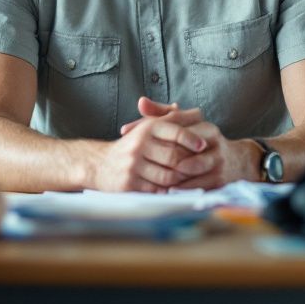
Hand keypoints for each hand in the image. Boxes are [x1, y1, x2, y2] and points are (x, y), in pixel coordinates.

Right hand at [91, 108, 209, 191]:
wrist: (100, 164)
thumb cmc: (132, 146)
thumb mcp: (147, 127)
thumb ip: (172, 119)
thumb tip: (198, 112)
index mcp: (146, 128)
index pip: (175, 131)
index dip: (193, 139)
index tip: (204, 146)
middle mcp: (139, 144)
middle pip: (175, 156)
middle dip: (189, 163)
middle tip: (200, 167)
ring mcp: (133, 165)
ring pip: (168, 176)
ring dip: (181, 180)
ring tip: (188, 179)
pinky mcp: (130, 184)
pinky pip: (157, 190)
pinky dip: (168, 191)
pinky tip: (174, 189)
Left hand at [119, 97, 256, 189]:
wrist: (238, 163)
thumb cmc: (202, 143)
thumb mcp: (186, 126)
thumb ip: (162, 114)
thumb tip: (140, 102)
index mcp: (204, 125)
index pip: (174, 125)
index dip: (150, 132)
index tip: (130, 138)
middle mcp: (213, 140)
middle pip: (180, 146)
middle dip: (158, 155)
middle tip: (136, 161)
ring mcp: (218, 160)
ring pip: (190, 167)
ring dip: (169, 174)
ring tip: (148, 178)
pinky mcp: (221, 179)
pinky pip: (197, 185)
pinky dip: (180, 189)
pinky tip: (164, 191)